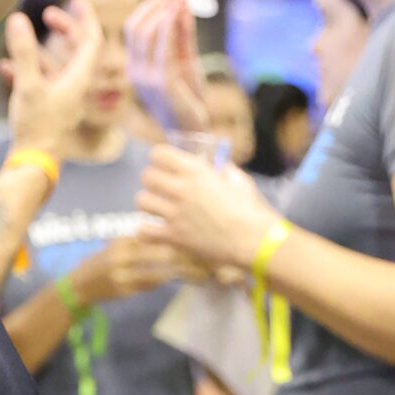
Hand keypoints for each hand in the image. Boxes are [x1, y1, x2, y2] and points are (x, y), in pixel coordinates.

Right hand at [1, 0, 103, 155]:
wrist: (32, 165)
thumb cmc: (36, 128)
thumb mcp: (28, 86)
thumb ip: (23, 52)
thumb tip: (18, 18)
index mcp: (79, 79)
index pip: (92, 40)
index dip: (86, 17)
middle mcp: (76, 89)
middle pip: (77, 51)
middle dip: (64, 30)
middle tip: (48, 14)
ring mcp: (63, 101)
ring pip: (56, 67)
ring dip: (40, 50)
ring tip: (22, 37)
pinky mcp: (48, 112)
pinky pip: (41, 85)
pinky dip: (27, 72)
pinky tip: (5, 68)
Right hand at [74, 232, 195, 304]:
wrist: (79, 285)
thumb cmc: (104, 263)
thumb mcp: (119, 246)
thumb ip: (142, 243)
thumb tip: (171, 240)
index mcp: (125, 240)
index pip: (159, 236)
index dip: (181, 239)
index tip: (201, 241)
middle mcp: (124, 255)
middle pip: (163, 253)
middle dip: (189, 257)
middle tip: (210, 260)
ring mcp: (123, 274)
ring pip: (160, 271)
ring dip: (184, 273)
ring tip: (204, 274)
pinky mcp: (123, 290)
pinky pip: (150, 285)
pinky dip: (167, 282)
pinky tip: (184, 281)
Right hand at [125, 0, 208, 135]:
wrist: (191, 130)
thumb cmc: (187, 97)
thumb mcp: (184, 60)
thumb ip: (182, 34)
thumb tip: (181, 3)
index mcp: (136, 66)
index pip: (132, 28)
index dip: (147, 7)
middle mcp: (136, 71)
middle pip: (135, 27)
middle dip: (155, 5)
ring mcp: (147, 78)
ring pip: (146, 33)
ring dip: (164, 10)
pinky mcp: (163, 82)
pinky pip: (164, 46)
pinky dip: (171, 25)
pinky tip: (182, 12)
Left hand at [136, 143, 274, 276]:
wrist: (252, 240)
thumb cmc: (250, 210)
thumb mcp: (239, 181)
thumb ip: (225, 171)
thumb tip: (220, 168)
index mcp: (196, 171)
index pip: (159, 154)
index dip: (159, 158)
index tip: (164, 165)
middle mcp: (181, 189)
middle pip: (147, 176)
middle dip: (152, 180)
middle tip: (160, 187)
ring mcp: (175, 214)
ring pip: (142, 201)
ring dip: (148, 203)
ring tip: (157, 208)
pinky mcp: (173, 237)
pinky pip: (144, 230)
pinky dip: (147, 230)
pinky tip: (156, 229)